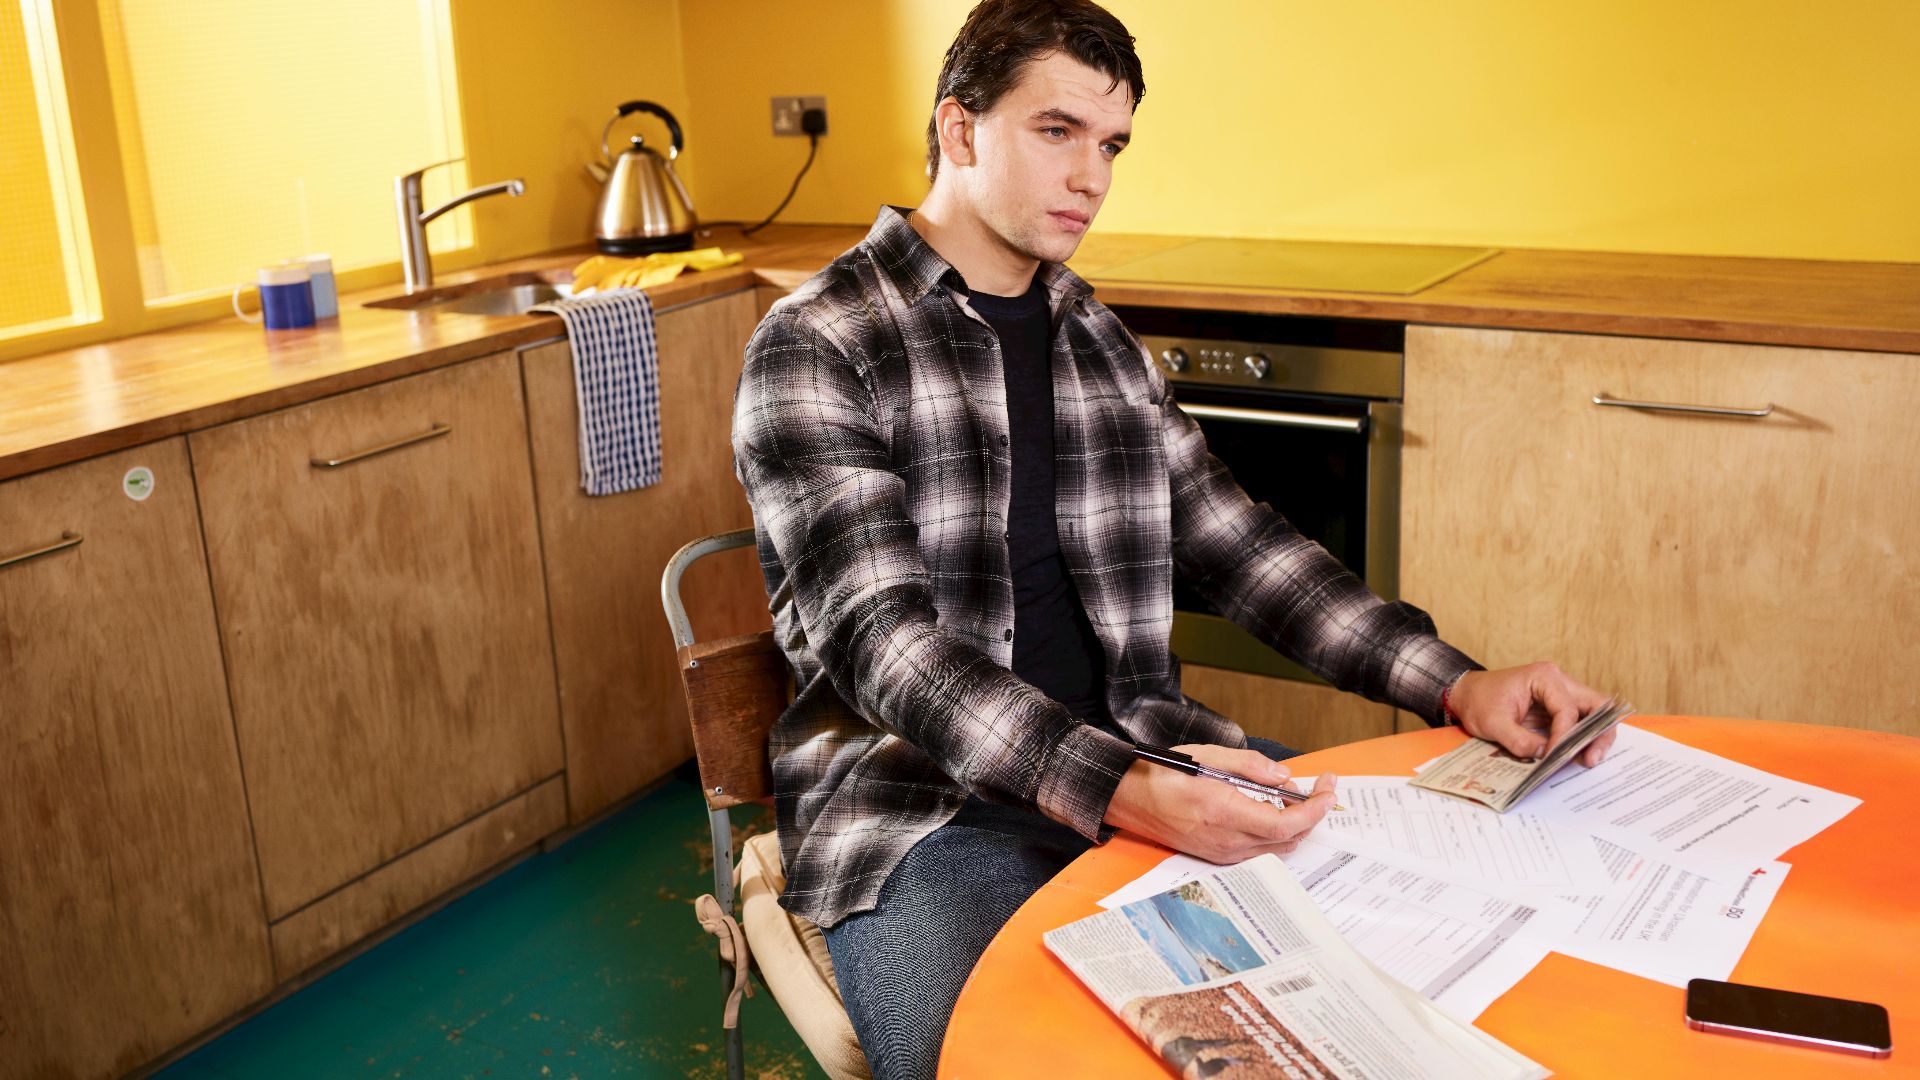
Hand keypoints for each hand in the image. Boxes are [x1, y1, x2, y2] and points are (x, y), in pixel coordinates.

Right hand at [1104, 744, 1337, 863]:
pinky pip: (1258, 850)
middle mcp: (1227, 840)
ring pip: (1276, 847)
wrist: (1129, 798)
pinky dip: (1274, 831)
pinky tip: (1267, 808)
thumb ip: (1250, 766)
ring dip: (1293, 823)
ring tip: (1287, 793)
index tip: (1328, 788)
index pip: (1287, 823)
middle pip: (1288, 838)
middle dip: (1311, 813)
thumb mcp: (1208, 757)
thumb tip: (1283, 776)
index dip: (1315, 808)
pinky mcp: (1217, 856)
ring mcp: (1222, 852)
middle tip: (1316, 786)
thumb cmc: (1163, 774)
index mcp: (1225, 813)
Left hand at [1449, 662, 1615, 766]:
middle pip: (1595, 705)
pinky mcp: (1558, 708)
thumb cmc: (1478, 701)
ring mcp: (1562, 693)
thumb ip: (1519, 740)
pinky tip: (1580, 755)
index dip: (1565, 736)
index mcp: (1544, 677)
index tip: (1555, 756)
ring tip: (1590, 760)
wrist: (1468, 694)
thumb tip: (1546, 754)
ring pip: (1594, 713)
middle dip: (1598, 733)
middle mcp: (1559, 681)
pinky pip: (1581, 722)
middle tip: (1592, 758)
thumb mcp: (1492, 723)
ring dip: (1596, 736)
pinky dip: (1584, 738)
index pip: (1566, 709)